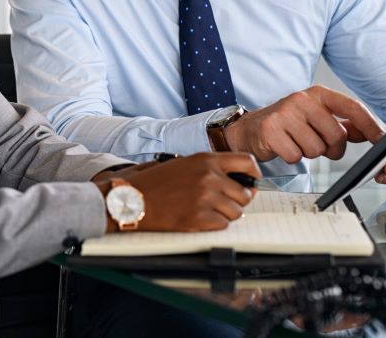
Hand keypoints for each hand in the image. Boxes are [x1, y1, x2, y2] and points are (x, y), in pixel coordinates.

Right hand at [94, 153, 260, 232]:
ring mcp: (205, 198)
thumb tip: (239, 180)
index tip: (252, 182)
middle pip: (245, 193)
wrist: (132, 198)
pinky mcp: (199, 218)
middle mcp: (209, 177)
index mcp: (206, 159)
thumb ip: (211, 168)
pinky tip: (198, 218)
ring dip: (225, 214)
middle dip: (237, 200)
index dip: (253, 174)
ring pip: (236, 212)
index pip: (247, 162)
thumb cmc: (155, 182)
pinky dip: (214, 225)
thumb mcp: (183, 163)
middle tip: (223, 202)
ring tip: (207, 210)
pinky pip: (223, 225)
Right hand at [222, 86, 384, 162]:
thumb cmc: (286, 124)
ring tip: (296, 143)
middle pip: (336, 135)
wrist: (249, 129)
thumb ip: (343, 125)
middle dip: (332, 148)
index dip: (371, 125)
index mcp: (317, 94)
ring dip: (310, 153)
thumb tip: (371, 132)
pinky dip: (292, 157)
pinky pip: (296, 156)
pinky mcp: (271, 130)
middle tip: (319, 146)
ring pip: (317, 148)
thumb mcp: (316, 119)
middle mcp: (301, 99)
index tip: (383, 140)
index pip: (352, 107)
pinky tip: (284, 147)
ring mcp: (284, 113)